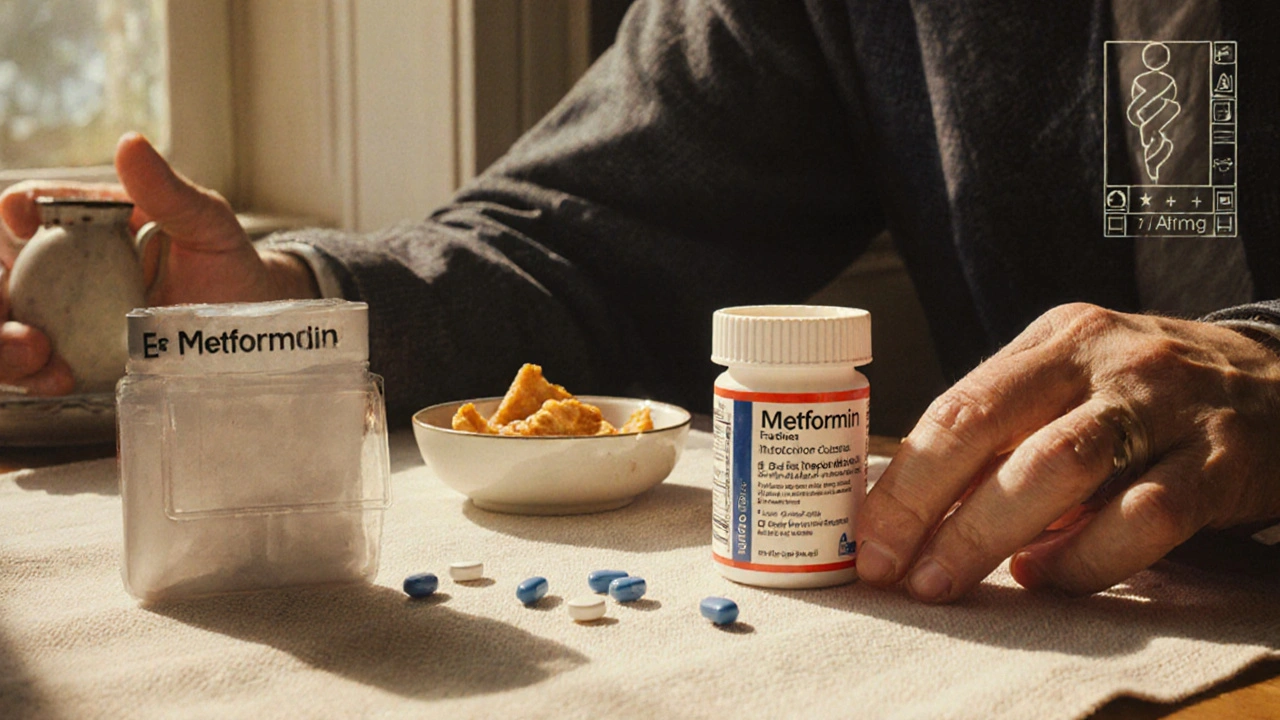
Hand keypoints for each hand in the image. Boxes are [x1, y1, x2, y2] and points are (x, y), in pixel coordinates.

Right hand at [0, 132, 318, 393]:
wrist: (251, 325)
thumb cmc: (226, 263)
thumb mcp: (207, 223)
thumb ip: (169, 193)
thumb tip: (131, 145)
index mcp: (85, 222)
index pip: (27, 208)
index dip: (15, 213)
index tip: (23, 221)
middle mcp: (60, 266)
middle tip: (22, 319)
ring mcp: (61, 314)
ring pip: (5, 324)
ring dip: (4, 345)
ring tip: (38, 354)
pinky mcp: (73, 358)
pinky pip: (31, 368)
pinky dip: (31, 375)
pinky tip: (58, 378)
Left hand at [854, 303, 1279, 601]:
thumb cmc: (1148, 398)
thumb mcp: (1074, 387)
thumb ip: (1003, 433)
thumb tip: (906, 508)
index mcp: (1054, 340)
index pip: (957, 405)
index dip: (904, 478)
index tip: (866, 538)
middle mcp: (1104, 360)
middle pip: (990, 428)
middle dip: (925, 505)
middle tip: (893, 569)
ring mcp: (1165, 406)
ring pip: (1059, 468)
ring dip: (989, 534)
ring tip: (948, 580)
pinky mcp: (1220, 460)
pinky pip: (1143, 517)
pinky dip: (1086, 558)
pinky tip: (1051, 577)